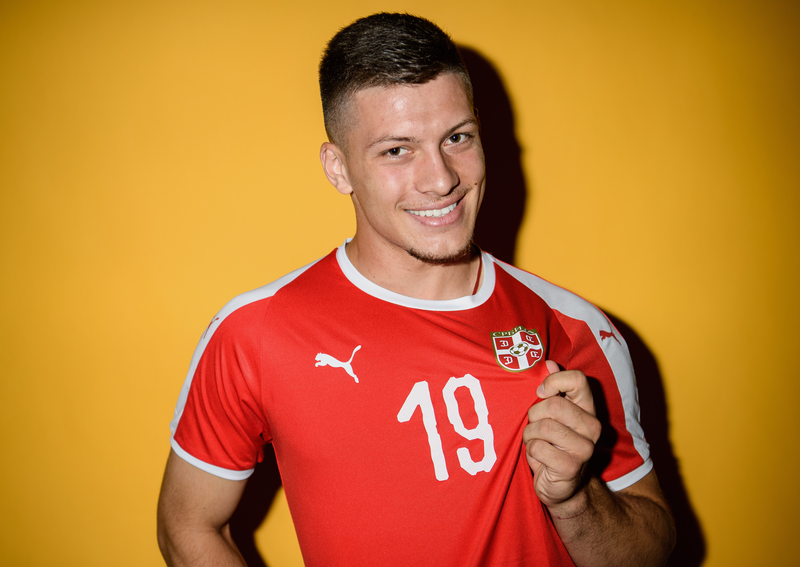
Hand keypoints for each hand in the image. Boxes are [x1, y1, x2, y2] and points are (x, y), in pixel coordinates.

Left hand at [523, 360, 601, 508]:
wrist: (561, 486)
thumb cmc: (553, 445)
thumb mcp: (552, 416)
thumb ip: (554, 389)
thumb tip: (549, 363)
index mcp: (588, 409)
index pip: (578, 380)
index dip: (553, 382)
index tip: (541, 393)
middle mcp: (592, 427)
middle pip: (553, 404)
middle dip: (534, 415)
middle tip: (536, 428)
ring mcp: (584, 448)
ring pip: (542, 426)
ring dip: (530, 435)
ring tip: (537, 443)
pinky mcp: (571, 466)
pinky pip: (537, 447)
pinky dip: (531, 452)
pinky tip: (540, 459)